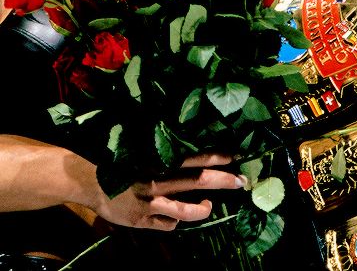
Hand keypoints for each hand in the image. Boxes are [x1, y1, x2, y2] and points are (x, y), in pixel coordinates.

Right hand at [92, 153, 245, 230]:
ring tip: (209, 206)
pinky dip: (176, 220)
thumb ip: (167, 159)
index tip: (236, 156)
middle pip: (198, 180)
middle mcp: (159, 180)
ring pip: (186, 209)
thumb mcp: (145, 155)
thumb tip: (194, 156)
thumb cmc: (122, 164)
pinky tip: (176, 216)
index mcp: (160, 162)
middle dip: (222, 181)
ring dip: (203, 208)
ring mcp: (152, 203)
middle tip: (242, 181)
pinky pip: (168, 223)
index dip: (216, 158)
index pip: (195, 158)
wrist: (91, 182)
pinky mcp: (143, 220)